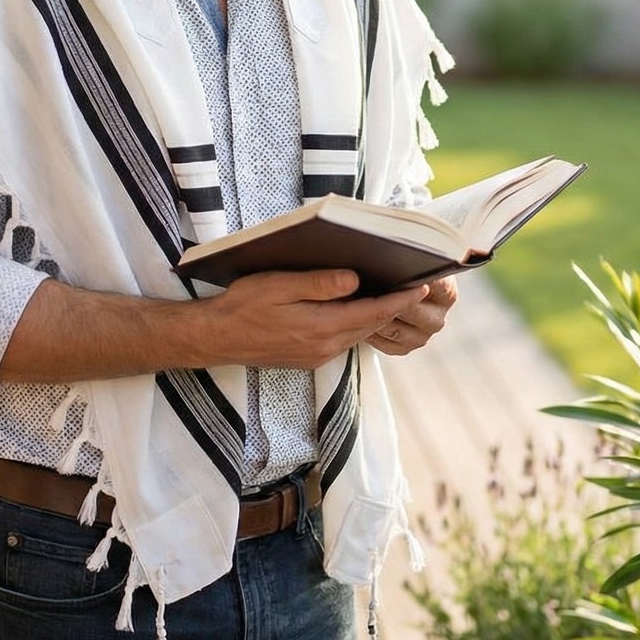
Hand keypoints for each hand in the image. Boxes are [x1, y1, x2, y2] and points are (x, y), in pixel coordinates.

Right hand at [201, 269, 449, 370]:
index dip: (398, 300)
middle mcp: (325, 346)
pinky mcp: (309, 358)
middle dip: (394, 308)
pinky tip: (356, 311)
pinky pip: (342, 341)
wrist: (218, 338)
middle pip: (370, 325)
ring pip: (357, 334)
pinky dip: (356, 325)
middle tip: (415, 287)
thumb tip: (355, 280)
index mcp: (321, 327)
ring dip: (376, 317)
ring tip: (392, 297)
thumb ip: (319, 284)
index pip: (371, 312)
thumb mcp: (279, 286)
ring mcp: (317, 356)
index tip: (421, 287)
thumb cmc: (244, 305)